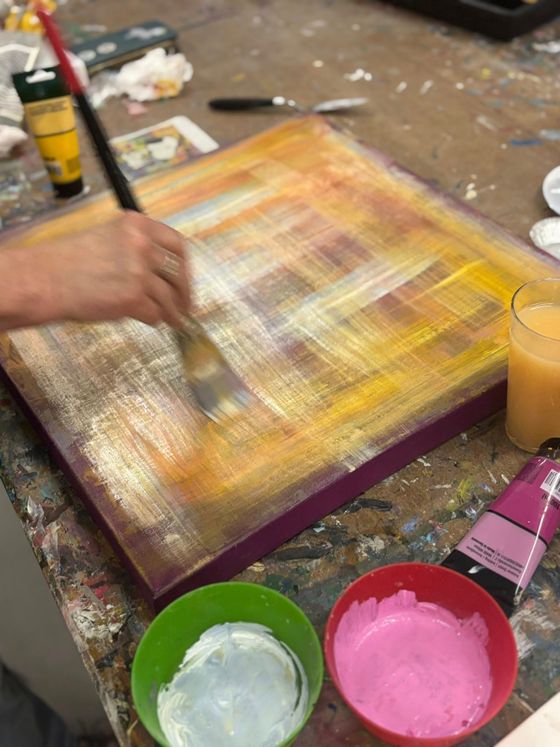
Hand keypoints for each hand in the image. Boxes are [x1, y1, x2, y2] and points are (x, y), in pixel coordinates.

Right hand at [6, 212, 190, 328]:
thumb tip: (162, 270)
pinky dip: (154, 319)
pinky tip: (150, 321)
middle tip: (186, 306)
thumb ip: (137, 247)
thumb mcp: (108, 237)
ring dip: (174, 312)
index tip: (186, 279)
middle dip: (185, 293)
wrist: (45, 279)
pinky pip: (154, 313)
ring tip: (175, 321)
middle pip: (179, 272)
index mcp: (137, 225)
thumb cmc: (69, 261)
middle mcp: (142, 245)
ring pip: (170, 297)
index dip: (186, 266)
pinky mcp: (133, 297)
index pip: (177, 244)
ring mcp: (139, 271)